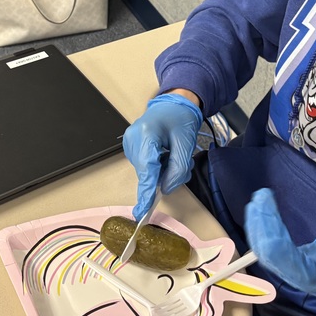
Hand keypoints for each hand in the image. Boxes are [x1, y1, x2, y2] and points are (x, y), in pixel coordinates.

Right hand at [123, 92, 202, 219]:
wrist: (175, 102)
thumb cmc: (181, 118)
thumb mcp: (186, 143)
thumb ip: (178, 169)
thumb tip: (166, 189)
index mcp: (145, 134)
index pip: (146, 169)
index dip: (145, 192)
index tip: (141, 212)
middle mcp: (132, 139)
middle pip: (147, 172)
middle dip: (165, 175)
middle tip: (183, 162)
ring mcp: (129, 143)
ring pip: (147, 171)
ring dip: (163, 170)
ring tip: (174, 153)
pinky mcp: (131, 147)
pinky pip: (146, 165)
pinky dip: (158, 165)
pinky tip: (165, 153)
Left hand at [245, 188, 315, 304]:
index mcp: (314, 276)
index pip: (287, 260)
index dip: (275, 240)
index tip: (271, 214)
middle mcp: (295, 275)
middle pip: (270, 254)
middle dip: (263, 225)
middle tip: (261, 197)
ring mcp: (287, 269)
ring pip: (263, 249)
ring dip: (258, 223)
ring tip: (258, 198)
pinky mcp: (284, 260)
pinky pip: (266, 245)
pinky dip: (260, 226)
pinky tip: (259, 208)